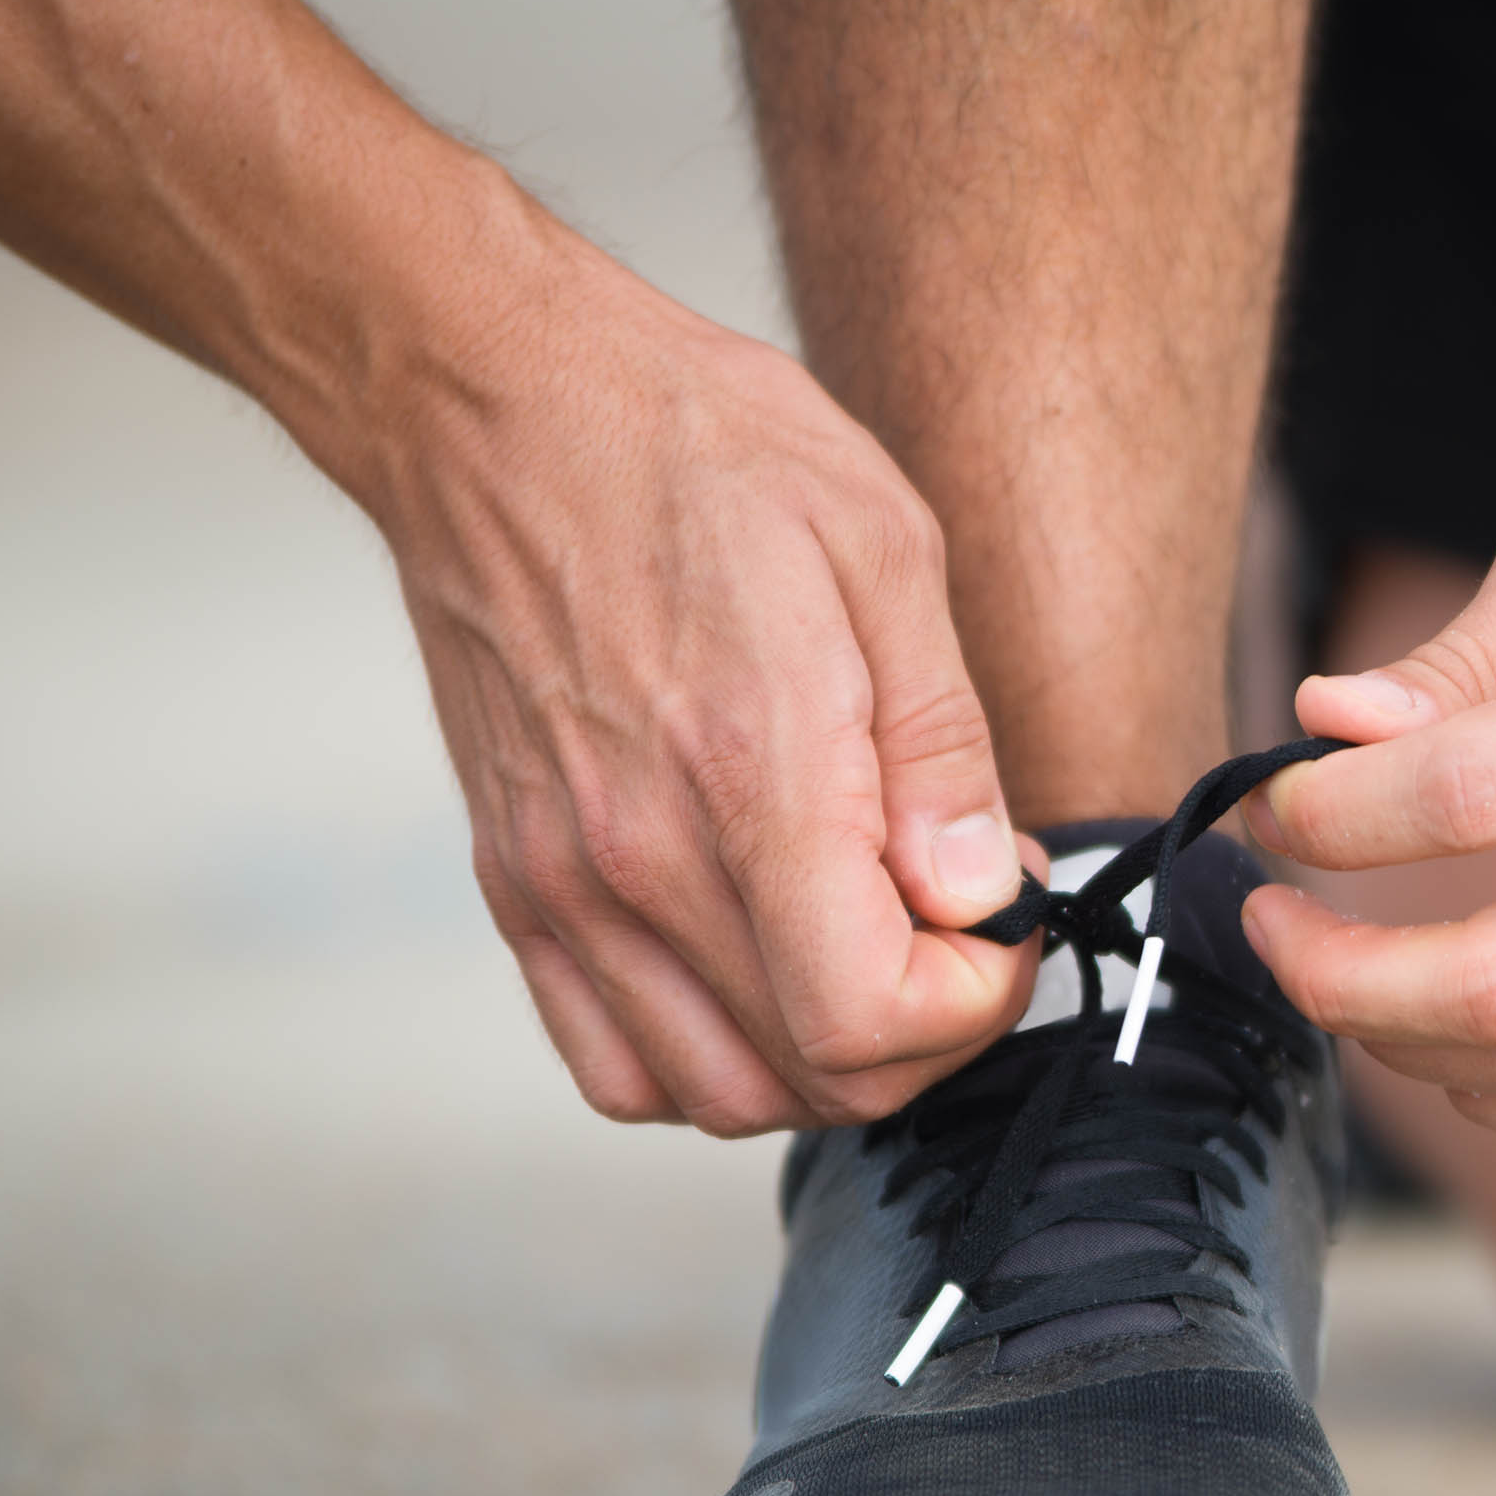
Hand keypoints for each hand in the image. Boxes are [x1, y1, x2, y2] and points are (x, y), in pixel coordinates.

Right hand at [364, 250, 1040, 1132]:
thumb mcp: (883, 546)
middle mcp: (639, 856)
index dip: (976, 1003)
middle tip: (953, 929)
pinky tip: (760, 967)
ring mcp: (561, 884)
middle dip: (925, 1035)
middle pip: (810, 1080)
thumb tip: (976, 894)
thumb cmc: (695, 447)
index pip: (868, 1018)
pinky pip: (612, 1062)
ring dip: (821, 1061)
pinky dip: (705, 1058)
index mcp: (750, 772)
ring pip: (713, 1093)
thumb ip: (940, 746)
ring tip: (864, 948)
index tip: (1000, 923)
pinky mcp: (514, 886)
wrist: (495, 401)